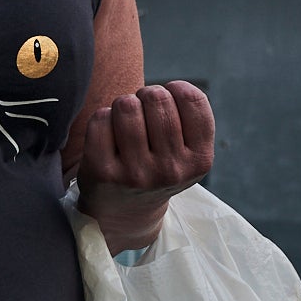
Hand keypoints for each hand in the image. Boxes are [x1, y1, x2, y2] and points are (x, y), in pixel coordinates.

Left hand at [77, 80, 213, 251]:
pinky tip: (108, 137)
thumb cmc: (158, 166)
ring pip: (127, 105)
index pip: (192, 99)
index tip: (168, 102)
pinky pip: (100, 119)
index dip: (176, 89)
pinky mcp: (104, 174)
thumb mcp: (188, 151)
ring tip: (125, 123)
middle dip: (146, 95)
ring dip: (123, 105)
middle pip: (157, 98)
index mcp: (199, 161)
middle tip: (143, 113)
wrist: (126, 213)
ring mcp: (136, 174)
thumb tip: (174, 88)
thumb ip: (191, 117)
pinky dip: (102, 119)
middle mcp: (170, 170)